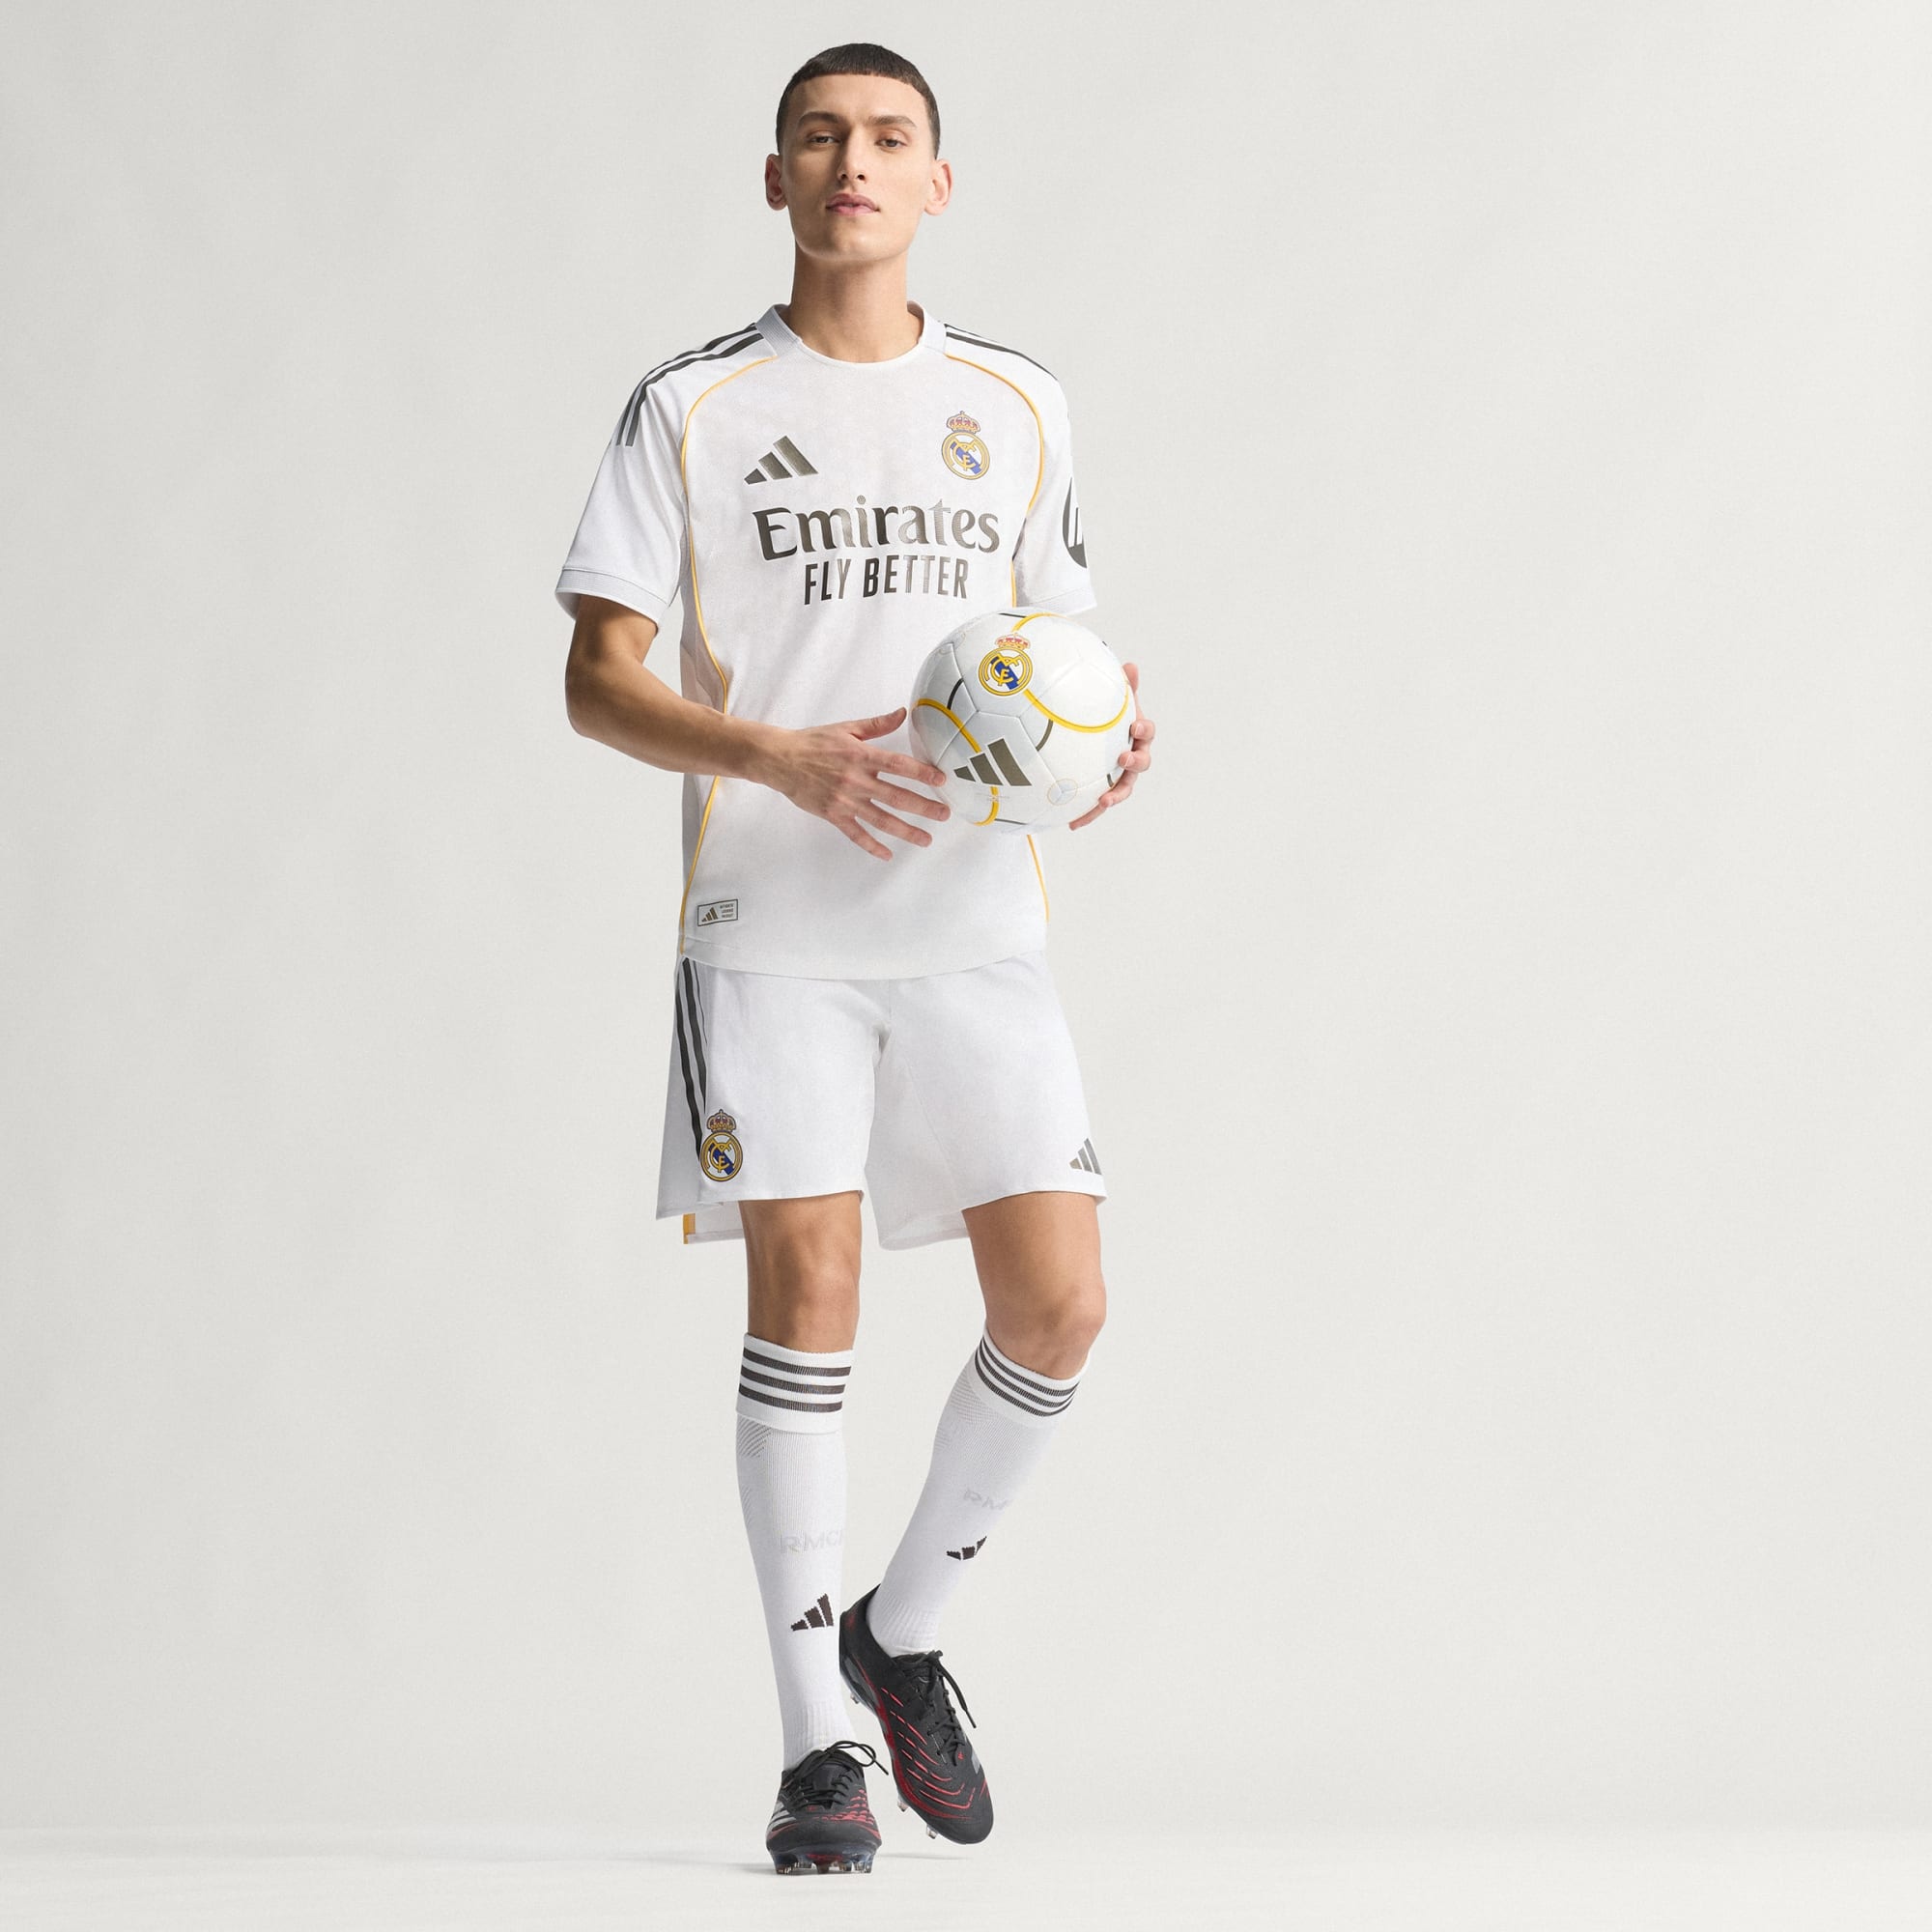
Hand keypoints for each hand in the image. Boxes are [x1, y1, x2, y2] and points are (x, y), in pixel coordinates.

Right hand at [760, 705, 951, 860]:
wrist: (780, 759)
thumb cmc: (813, 742)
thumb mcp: (847, 728)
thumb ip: (877, 725)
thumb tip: (902, 713)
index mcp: (862, 756)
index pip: (899, 766)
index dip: (922, 773)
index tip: (941, 781)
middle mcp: (857, 780)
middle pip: (897, 796)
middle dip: (924, 807)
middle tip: (944, 814)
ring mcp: (845, 800)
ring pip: (881, 819)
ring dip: (906, 831)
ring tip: (926, 839)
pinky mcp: (833, 815)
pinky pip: (856, 834)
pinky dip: (872, 846)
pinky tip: (887, 854)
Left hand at [1068, 662, 1153, 829]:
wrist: (1093, 737)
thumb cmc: (1106, 717)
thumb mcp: (1113, 700)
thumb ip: (1123, 686)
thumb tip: (1130, 666)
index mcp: (1137, 734)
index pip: (1147, 731)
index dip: (1144, 729)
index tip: (1135, 726)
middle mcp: (1133, 758)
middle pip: (1141, 763)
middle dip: (1134, 763)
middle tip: (1122, 760)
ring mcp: (1119, 777)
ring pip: (1122, 789)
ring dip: (1114, 796)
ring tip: (1102, 801)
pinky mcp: (1104, 792)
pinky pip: (1098, 805)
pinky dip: (1088, 814)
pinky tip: (1072, 824)